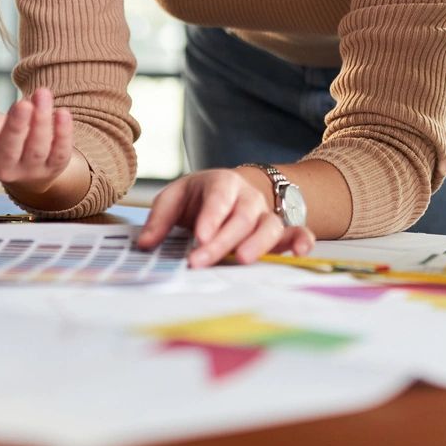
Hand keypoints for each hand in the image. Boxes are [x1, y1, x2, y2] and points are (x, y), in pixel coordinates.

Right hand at [0, 87, 74, 196]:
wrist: (24, 160)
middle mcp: (2, 164)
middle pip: (9, 148)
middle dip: (17, 126)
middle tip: (22, 103)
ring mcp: (30, 167)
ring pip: (37, 149)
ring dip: (42, 123)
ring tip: (43, 94)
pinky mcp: (54, 164)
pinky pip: (61, 152)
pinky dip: (63, 133)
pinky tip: (63, 112)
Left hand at [135, 168, 314, 268]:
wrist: (229, 193)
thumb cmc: (199, 198)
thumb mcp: (175, 198)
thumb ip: (160, 219)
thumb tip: (144, 243)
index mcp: (222, 184)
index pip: (218, 198)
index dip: (210, 217)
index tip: (199, 237)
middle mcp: (248, 198)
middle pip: (241, 218)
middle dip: (222, 241)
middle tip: (201, 261)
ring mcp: (265, 214)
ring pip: (269, 226)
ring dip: (258, 244)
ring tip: (243, 260)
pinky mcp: (279, 231)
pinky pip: (295, 233)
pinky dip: (301, 241)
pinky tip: (300, 252)